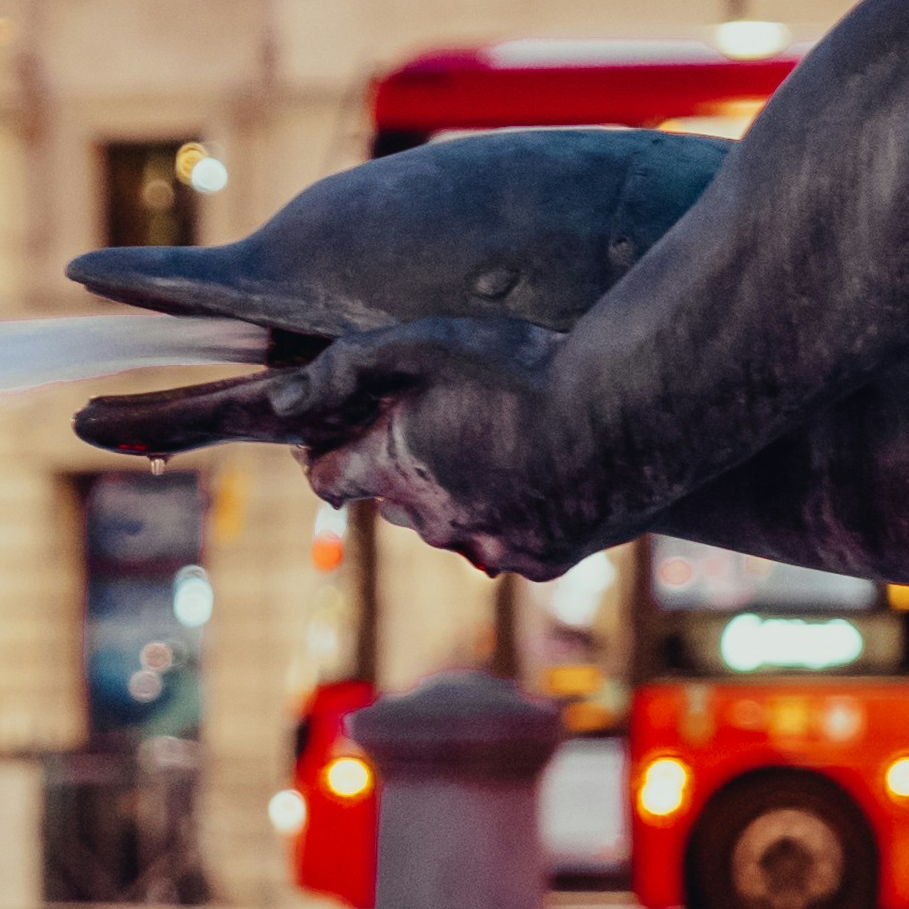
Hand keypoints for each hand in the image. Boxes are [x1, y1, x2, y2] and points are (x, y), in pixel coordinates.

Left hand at [249, 315, 628, 581]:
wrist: (628, 412)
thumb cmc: (522, 368)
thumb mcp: (422, 346)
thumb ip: (344, 370)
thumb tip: (280, 405)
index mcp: (395, 470)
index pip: (330, 479)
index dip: (331, 457)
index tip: (343, 439)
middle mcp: (434, 521)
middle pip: (394, 503)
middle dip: (404, 471)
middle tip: (441, 425)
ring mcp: (489, 547)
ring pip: (454, 525)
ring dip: (461, 495)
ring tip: (501, 447)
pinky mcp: (542, 562)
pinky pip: (511, 543)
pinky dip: (517, 516)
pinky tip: (545, 476)